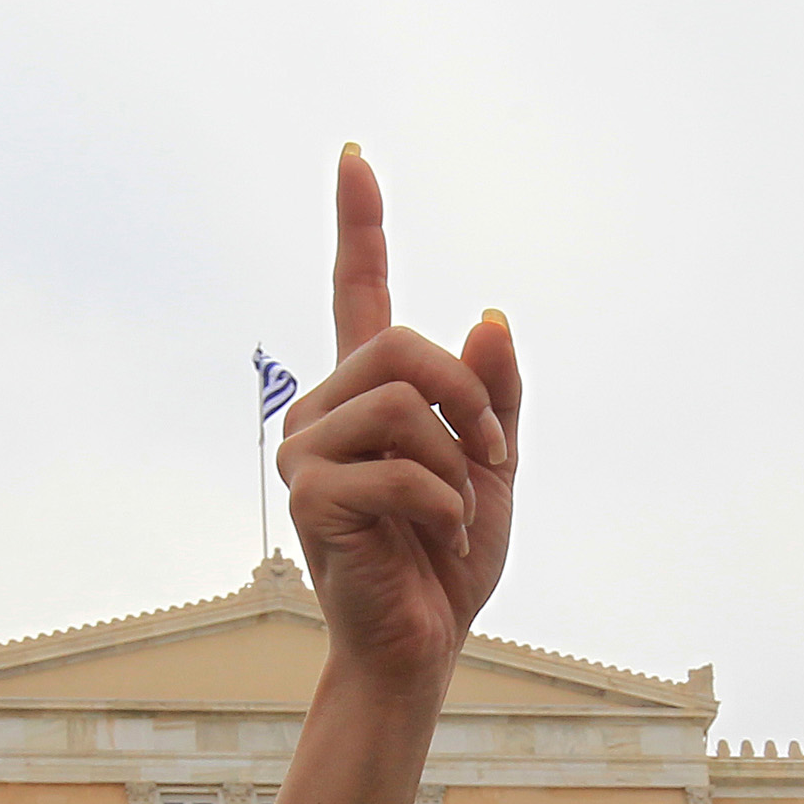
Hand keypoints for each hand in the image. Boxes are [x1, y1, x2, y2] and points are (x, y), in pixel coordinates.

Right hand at [274, 147, 520, 686]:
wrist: (421, 645)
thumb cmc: (450, 560)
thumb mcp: (495, 467)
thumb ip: (495, 395)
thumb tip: (489, 317)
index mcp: (367, 395)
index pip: (357, 293)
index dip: (360, 226)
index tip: (355, 158)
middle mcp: (324, 411)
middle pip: (401, 344)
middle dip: (467, 396)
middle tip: (493, 457)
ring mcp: (307, 453)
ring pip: (402, 402)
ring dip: (458, 462)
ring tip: (458, 511)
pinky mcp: (310, 497)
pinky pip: (397, 467)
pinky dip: (443, 503)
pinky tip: (439, 536)